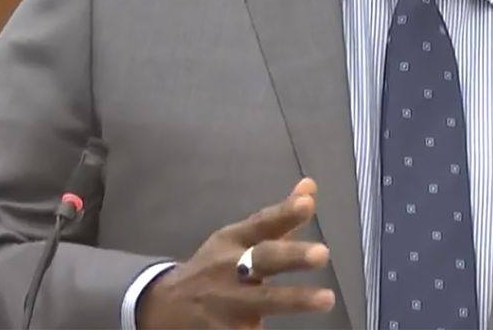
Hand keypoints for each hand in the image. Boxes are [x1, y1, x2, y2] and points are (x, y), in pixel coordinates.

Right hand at [137, 178, 335, 328]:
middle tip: (322, 253)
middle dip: (291, 255)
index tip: (307, 203)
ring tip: (326, 299)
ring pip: (264, 299)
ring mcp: (228, 302)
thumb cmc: (217, 266)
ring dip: (295, 299)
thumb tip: (311, 185)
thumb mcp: (240, 237)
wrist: (167, 306)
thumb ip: (280, 217)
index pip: (262, 223)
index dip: (284, 213)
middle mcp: (231, 268)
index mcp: (234, 240)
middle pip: (263, 259)